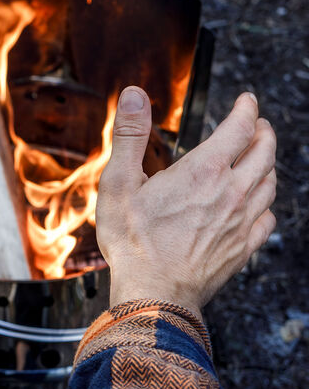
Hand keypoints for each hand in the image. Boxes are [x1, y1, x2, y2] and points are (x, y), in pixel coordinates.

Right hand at [96, 87, 276, 318]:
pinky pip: (268, 218)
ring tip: (258, 158)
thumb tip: (133, 95)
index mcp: (203, 171)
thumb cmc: (132, 241)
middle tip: (257, 125)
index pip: (239, 128)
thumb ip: (128, 135)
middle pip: (264, 152)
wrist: (154, 293)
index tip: (246, 101)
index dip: (246, 109)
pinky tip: (256, 204)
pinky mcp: (244, 247)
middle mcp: (231, 192)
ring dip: (267, 164)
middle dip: (263, 132)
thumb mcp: (118, 182)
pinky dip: (266, 203)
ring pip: (270, 183)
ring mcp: (242, 222)